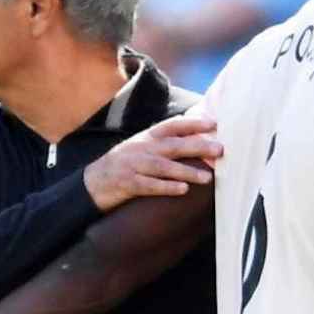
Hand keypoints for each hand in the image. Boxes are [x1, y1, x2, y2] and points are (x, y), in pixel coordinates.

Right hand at [83, 117, 220, 211]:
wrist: (93, 181)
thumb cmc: (125, 162)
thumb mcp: (142, 145)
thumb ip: (165, 141)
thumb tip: (197, 137)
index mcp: (148, 136)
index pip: (174, 125)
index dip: (194, 124)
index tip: (214, 124)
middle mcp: (142, 148)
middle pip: (173, 145)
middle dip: (198, 147)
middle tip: (220, 150)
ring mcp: (134, 165)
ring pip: (163, 167)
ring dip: (186, 171)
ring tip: (207, 177)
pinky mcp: (127, 184)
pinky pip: (149, 185)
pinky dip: (166, 187)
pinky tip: (182, 190)